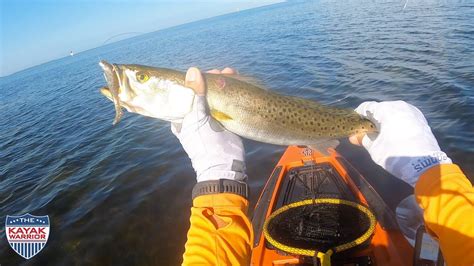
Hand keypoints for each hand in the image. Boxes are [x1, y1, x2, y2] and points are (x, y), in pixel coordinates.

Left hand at [171, 67, 245, 182]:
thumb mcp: (198, 118)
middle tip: (221, 73)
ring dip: (222, 83)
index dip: (193, 80)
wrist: (225, 166)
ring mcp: (210, 117)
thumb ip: (196, 95)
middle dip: (211, 80)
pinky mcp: (224, 120)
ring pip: (214, 95)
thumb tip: (193, 71)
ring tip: (231, 73)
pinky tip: (237, 81)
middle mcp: (194, 115)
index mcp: (181, 115)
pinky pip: (226, 102)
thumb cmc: (205, 144)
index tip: (203, 72)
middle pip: (201, 91)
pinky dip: (231, 92)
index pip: (184, 92)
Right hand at [349, 101, 451, 186]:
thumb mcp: (374, 148)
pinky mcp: (421, 120)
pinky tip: (392, 137)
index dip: (357, 116)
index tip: (353, 126)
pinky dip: (395, 124)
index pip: (366, 107)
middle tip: (364, 133)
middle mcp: (401, 106)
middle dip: (371, 120)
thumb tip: (354, 136)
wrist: (426, 166)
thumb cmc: (396, 154)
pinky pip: (403, 118)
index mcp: (387, 109)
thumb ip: (363, 138)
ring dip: (383, 123)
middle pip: (380, 109)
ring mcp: (413, 112)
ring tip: (378, 137)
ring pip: (392, 113)